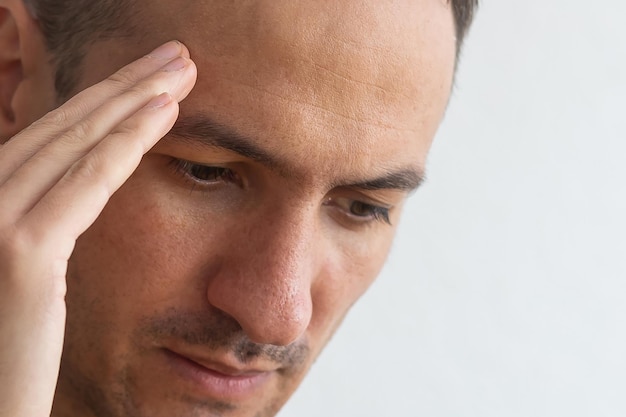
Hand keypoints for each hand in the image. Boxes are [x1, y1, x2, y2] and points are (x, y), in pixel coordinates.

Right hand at [0, 40, 196, 416]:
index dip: (99, 100)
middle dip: (122, 85)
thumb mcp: (22, 275)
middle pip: (61, 127)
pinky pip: (84, 186)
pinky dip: (124, 145)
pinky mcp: (21, 256)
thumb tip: (79, 189)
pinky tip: (163, 114)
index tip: (149, 79)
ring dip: (133, 99)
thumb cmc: (10, 350)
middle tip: (175, 56)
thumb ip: (44, 226)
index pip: (45, 137)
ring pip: (73, 143)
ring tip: (181, 70)